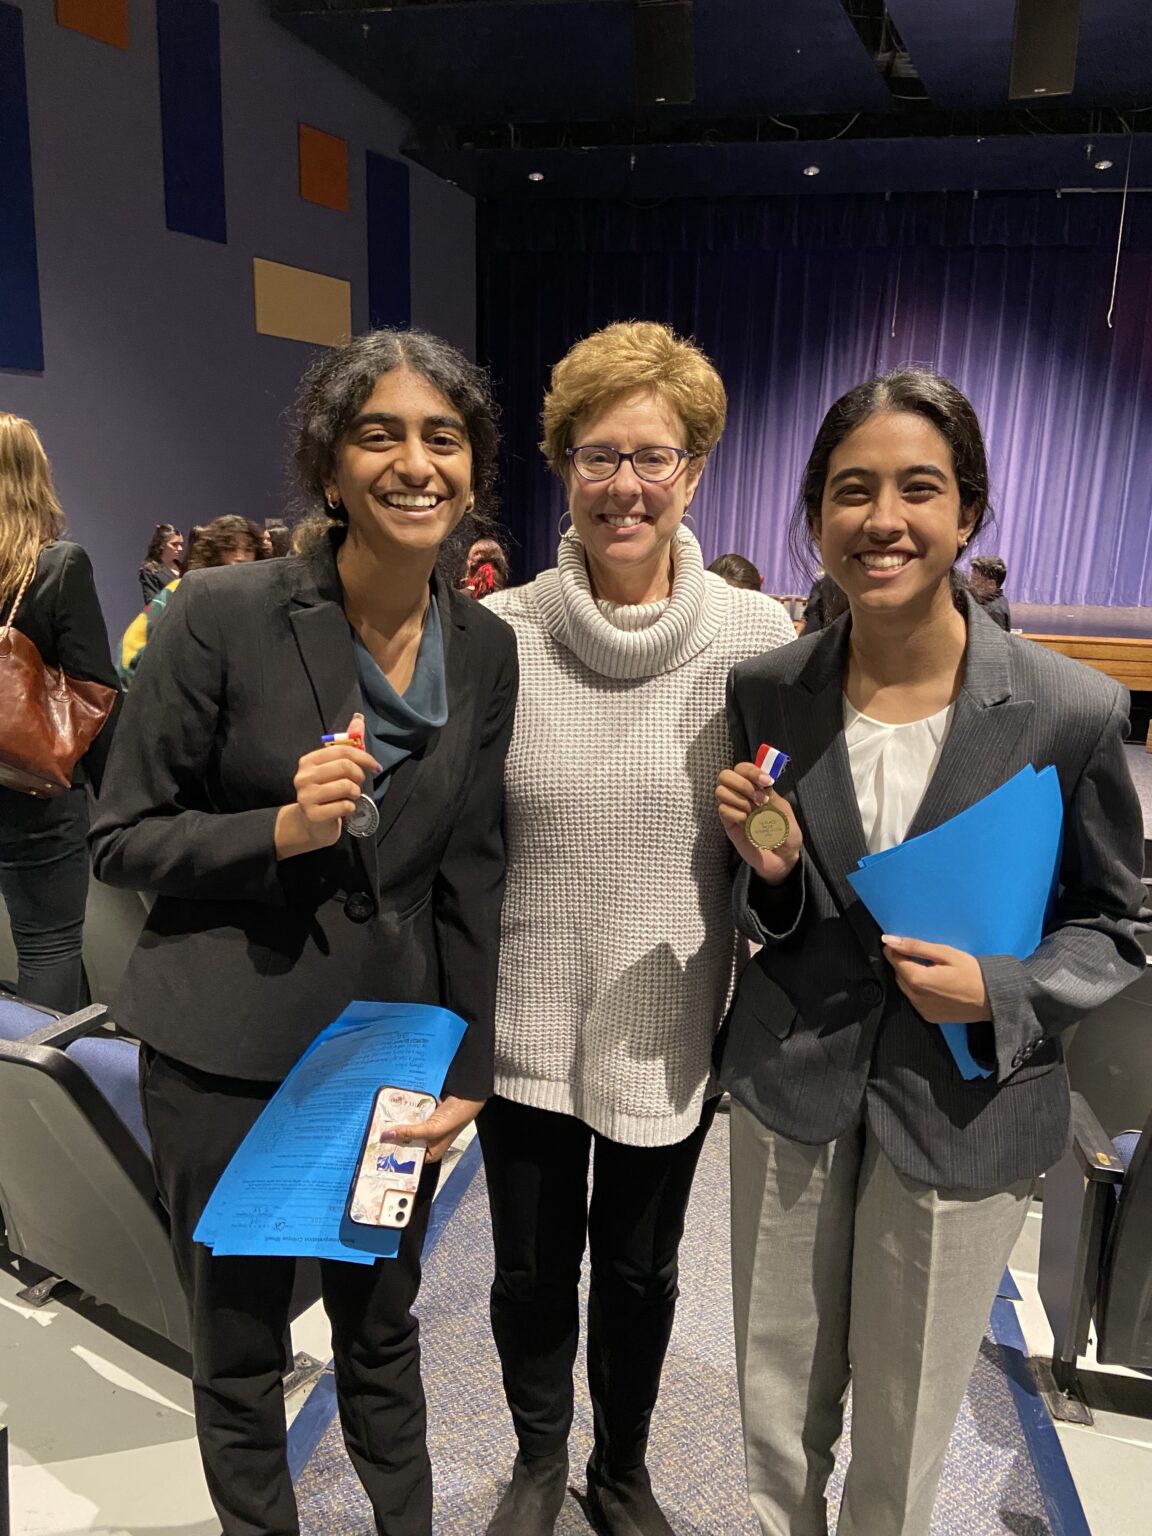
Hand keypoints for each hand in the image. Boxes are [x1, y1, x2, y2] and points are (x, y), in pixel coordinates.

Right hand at [274, 712, 380, 859]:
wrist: (311, 824)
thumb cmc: (326, 792)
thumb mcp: (334, 768)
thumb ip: (347, 744)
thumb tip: (359, 718)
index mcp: (309, 760)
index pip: (343, 751)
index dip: (364, 757)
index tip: (375, 766)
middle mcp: (303, 776)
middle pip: (345, 767)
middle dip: (359, 776)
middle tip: (359, 784)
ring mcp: (306, 796)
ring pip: (347, 787)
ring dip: (355, 793)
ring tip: (350, 796)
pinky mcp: (313, 814)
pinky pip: (345, 806)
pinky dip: (351, 807)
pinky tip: (344, 808)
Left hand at [375, 1095, 484, 1163]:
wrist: (466, 1096)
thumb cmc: (456, 1118)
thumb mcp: (432, 1130)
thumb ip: (410, 1133)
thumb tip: (387, 1134)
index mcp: (429, 1153)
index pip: (407, 1156)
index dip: (393, 1152)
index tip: (376, 1147)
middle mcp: (425, 1142)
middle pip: (404, 1140)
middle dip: (392, 1136)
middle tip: (374, 1132)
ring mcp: (424, 1127)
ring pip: (406, 1126)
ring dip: (396, 1122)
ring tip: (378, 1120)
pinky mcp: (423, 1114)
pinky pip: (409, 1115)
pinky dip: (403, 1112)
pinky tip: (391, 1109)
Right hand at [715, 761, 802, 885]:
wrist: (783, 858)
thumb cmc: (786, 833)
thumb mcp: (783, 810)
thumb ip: (771, 793)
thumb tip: (760, 780)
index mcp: (756, 788)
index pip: (742, 768)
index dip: (751, 770)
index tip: (766, 781)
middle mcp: (742, 796)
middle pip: (725, 775)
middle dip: (742, 784)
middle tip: (758, 799)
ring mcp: (733, 809)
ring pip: (721, 791)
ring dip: (739, 799)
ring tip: (752, 812)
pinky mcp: (728, 824)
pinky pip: (723, 810)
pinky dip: (737, 814)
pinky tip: (746, 823)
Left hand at [882, 936, 991, 1023]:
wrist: (993, 999)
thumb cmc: (973, 973)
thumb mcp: (946, 953)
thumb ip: (915, 946)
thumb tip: (889, 940)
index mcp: (918, 980)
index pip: (893, 959)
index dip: (896, 949)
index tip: (905, 943)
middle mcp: (916, 998)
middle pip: (898, 974)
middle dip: (904, 962)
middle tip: (923, 955)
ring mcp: (922, 1009)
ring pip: (905, 987)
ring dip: (911, 976)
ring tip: (931, 968)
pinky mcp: (929, 1017)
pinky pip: (915, 999)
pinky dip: (919, 990)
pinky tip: (935, 983)